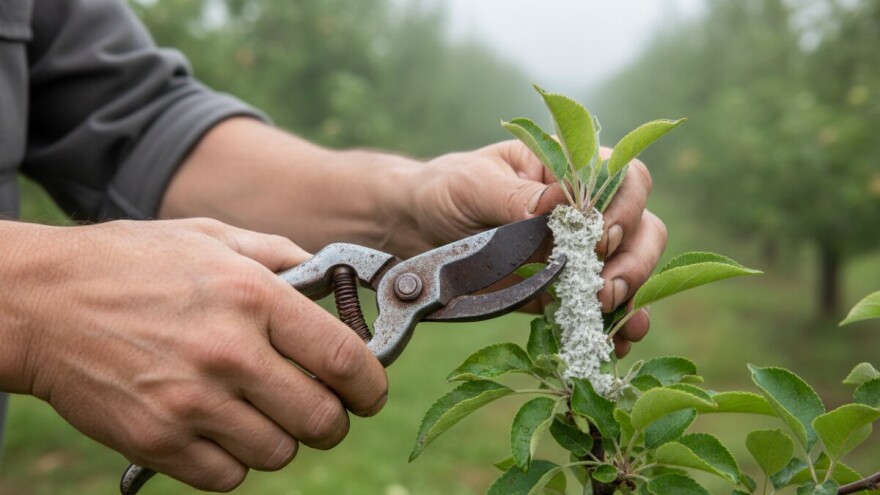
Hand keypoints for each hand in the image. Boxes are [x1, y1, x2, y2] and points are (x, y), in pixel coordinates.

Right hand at [0, 219, 386, 491]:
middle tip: (319, 406)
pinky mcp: (156, 441)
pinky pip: (229, 478)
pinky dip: (233, 460)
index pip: (346, 359)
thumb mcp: (214, 238)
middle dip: (332, 418)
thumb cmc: (133, 264)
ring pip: (279, 453)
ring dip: (280, 438)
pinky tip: (217, 428)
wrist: (43, 301)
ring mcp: (191, 403)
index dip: (371, 384)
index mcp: (253, 296)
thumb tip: (336, 281)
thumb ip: (282, 257)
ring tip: (258, 411)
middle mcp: (229, 353)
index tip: (369, 391)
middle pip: (322, 419)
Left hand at [406, 140, 666, 356]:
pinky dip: (612, 325)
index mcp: (568, 170)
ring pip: (630, 266)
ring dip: (630, 292)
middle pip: (641, 226)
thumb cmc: (445, 190)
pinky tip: (616, 341)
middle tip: (606, 287)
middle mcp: (583, 209)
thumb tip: (557, 204)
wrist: (414, 230)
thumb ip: (513, 196)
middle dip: (633, 259)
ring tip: (612, 317)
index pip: (623, 178)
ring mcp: (578, 251)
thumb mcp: (471, 184)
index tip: (600, 235)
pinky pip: (598, 306)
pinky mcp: (562, 290)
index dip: (624, 207)